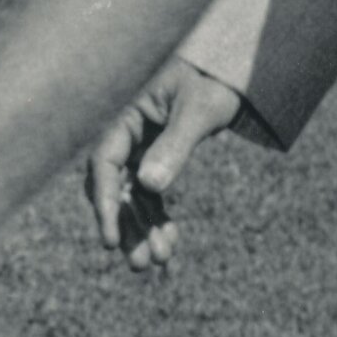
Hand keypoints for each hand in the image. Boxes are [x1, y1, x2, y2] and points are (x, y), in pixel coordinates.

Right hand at [86, 57, 244, 270]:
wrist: (232, 72)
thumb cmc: (213, 81)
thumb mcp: (198, 110)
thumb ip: (175, 145)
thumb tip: (151, 186)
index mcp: (124, 114)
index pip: (104, 163)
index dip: (106, 204)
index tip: (110, 240)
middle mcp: (125, 135)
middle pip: (115, 188)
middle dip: (127, 227)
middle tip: (140, 264)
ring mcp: (139, 149)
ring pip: (132, 198)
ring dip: (142, 230)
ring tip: (159, 263)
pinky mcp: (155, 159)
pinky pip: (151, 196)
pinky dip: (158, 219)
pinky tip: (171, 243)